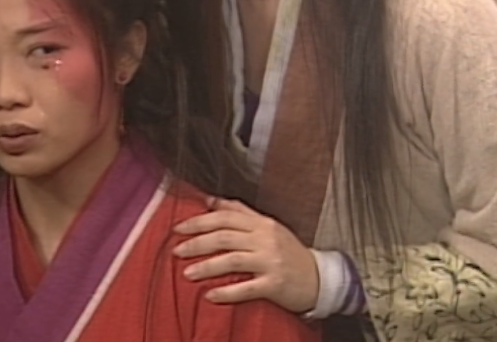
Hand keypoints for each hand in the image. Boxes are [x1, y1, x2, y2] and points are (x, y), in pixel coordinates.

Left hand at [172, 198, 319, 313]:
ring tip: (186, 273)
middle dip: (197, 243)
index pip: (225, 217)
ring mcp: (270, 261)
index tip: (179, 228)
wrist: (319, 278)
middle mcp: (265, 239)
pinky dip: (226, 292)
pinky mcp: (274, 284)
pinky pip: (246, 288)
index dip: (199, 221)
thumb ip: (240, 212)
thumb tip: (210, 200)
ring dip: (206, 267)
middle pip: (224, 237)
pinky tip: (210, 295)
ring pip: (232, 260)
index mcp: (261, 223)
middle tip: (177, 250)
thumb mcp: (267, 226)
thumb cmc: (288, 251)